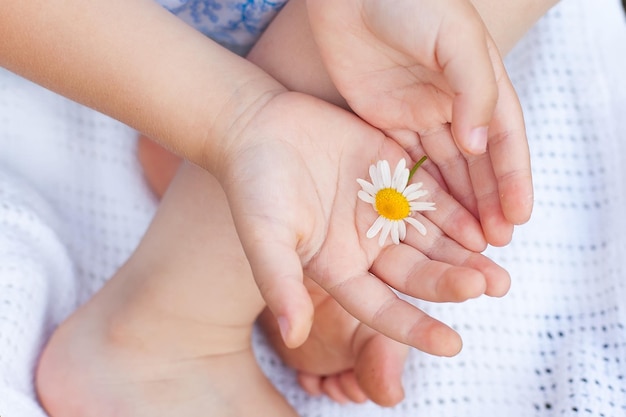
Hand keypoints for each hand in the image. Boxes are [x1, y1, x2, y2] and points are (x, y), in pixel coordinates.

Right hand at [216, 92, 509, 352]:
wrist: (257, 126)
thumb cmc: (253, 186)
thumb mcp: (265, 236)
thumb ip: (281, 283)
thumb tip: (294, 338)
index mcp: (339, 268)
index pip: (382, 307)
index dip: (415, 328)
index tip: (451, 344)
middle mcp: (366, 244)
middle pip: (416, 272)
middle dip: (453, 281)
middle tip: (493, 286)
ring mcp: (382, 208)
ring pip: (431, 236)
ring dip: (465, 251)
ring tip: (499, 263)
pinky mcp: (393, 171)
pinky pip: (431, 193)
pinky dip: (456, 208)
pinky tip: (483, 220)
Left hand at [306, 0, 532, 244]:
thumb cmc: (409, 1)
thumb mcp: (454, 38)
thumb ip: (472, 89)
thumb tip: (477, 144)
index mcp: (480, 81)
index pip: (504, 138)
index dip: (513, 178)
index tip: (518, 217)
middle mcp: (453, 102)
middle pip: (475, 162)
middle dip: (486, 201)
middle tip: (494, 242)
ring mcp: (418, 113)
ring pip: (443, 168)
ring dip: (457, 204)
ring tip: (466, 241)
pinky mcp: (384, 119)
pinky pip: (406, 162)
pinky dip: (418, 189)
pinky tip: (426, 218)